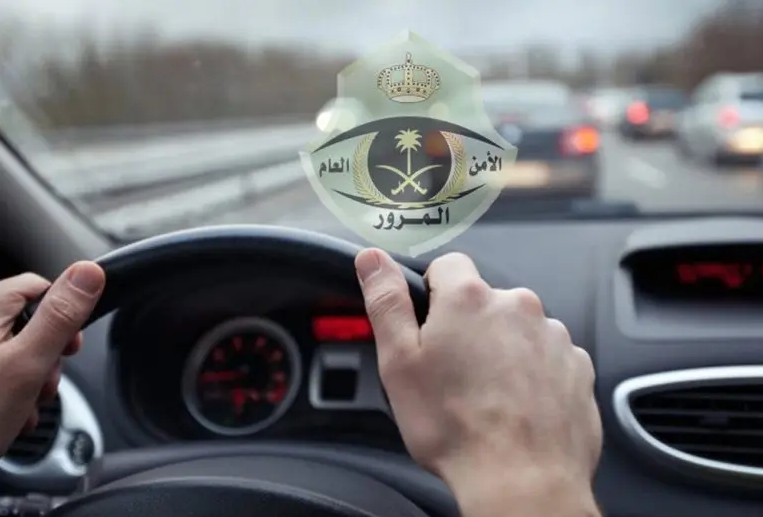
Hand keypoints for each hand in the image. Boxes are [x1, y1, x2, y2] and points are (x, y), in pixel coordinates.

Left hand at [0, 261, 104, 454]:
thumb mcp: (29, 364)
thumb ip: (61, 316)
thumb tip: (89, 272)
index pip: (39, 287)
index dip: (64, 316)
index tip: (69, 347)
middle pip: (27, 321)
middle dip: (46, 355)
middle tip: (42, 383)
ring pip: (13, 348)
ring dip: (30, 378)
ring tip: (23, 404)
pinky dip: (8, 389)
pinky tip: (9, 413)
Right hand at [355, 249, 601, 516]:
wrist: (522, 480)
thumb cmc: (457, 428)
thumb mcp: (399, 362)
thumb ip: (386, 301)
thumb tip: (372, 260)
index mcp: (469, 299)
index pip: (448, 265)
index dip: (433, 293)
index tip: (430, 325)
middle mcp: (517, 306)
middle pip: (484, 301)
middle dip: (468, 327)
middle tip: (453, 372)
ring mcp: (552, 335)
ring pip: (516, 330)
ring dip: (502, 350)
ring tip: (486, 395)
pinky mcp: (576, 365)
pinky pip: (547, 357)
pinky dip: (532, 374)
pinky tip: (515, 405)